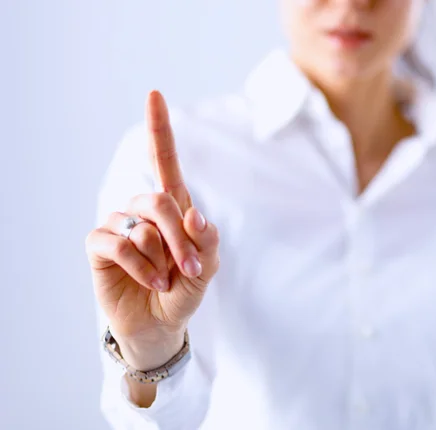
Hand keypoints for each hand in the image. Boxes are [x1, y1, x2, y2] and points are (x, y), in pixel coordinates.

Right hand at [86, 90, 219, 368]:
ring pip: (141, 227)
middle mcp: (142, 211)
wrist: (159, 324)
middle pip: (159, 200)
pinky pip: (119, 244)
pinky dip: (140, 266)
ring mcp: (119, 226)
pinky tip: (151, 281)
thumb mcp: (205, 268)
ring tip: (167, 280)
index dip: (158, 129)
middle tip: (190, 269)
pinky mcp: (99, 247)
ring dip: (161, 259)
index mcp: (172, 207)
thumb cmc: (183, 291)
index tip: (154, 94)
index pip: (163, 161)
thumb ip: (206, 242)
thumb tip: (193, 213)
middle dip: (179, 238)